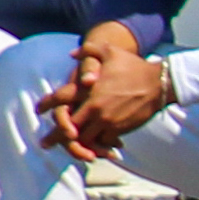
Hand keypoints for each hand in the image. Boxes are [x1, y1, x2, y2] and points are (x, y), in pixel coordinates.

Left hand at [45, 35, 171, 157]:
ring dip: (76, 144)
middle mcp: (93, 107)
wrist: (159, 83)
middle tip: (45, 143)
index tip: (39, 110)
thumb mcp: (111, 52)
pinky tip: (94, 146)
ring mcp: (106, 120)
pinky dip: (97, 145)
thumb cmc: (134, 66)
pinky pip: (101, 142)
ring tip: (69, 148)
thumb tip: (72, 54)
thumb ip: (89, 51)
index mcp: (87, 89)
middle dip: (55, 136)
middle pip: (67, 127)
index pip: (59, 99)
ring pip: (84, 138)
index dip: (46, 105)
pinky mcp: (118, 129)